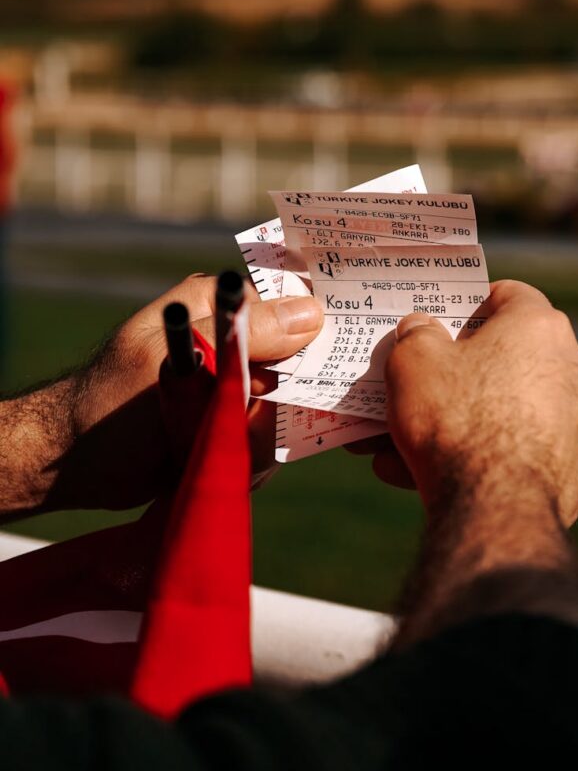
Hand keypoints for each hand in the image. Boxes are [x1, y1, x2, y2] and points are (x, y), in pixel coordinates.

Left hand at [64, 275, 322, 507]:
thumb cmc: (111, 406)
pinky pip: (270, 435)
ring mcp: (234, 382)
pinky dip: (254, 455)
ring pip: (286, 407)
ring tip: (214, 444)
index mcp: (216, 305)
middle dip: (281, 400)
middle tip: (243, 422)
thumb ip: (247, 336)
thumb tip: (313, 313)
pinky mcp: (232, 419)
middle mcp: (230, 338)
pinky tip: (222, 460)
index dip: (308, 341)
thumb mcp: (183, 364)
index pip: (289, 310)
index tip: (301, 374)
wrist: (72, 466)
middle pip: (295, 362)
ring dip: (260, 435)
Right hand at [362, 280, 577, 526]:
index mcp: (538, 328)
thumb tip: (422, 330)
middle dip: (454, 375)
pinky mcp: (575, 473)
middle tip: (415, 388)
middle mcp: (572, 369)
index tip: (441, 322)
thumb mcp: (413, 361)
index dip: (469, 304)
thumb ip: (417, 335)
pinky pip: (518, 454)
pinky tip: (426, 477)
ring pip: (506, 413)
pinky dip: (480, 460)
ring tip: (399, 446)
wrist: (494, 507)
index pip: (508, 294)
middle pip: (504, 360)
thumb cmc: (455, 419)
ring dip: (459, 423)